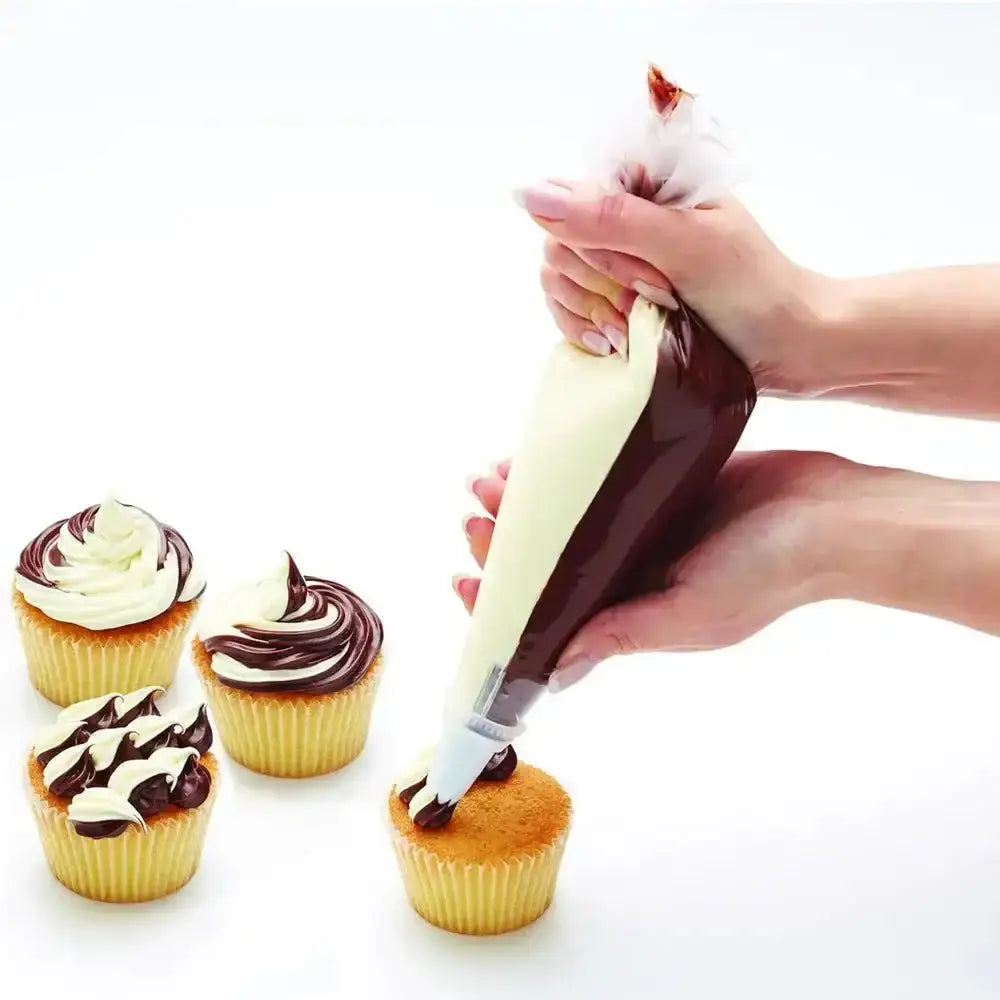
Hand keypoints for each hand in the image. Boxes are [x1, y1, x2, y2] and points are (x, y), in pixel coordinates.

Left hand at [455, 451, 849, 689]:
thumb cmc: (771, 574)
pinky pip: (595, 479)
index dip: (501, 607)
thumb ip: (624, 634)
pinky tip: (534, 453)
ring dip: (524, 503)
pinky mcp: (656, 487)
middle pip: (548, 565)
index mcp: (631, 615)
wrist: (830, 512)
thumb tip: (555, 666)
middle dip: (502, 545)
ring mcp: (642, 528)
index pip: (550, 620)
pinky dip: (561, 470)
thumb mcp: (694, 614)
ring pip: (563, 519)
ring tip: (487, 478)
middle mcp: (629, 574)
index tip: (465, 582)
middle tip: (473, 516)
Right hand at [514, 181, 835, 395]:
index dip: (594, 247)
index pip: (571, 205)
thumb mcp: (685, 245)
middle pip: (559, 247)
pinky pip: (568, 315)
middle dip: (598, 285)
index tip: (644, 277)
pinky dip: (584, 333)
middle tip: (651, 304)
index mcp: (644, 190)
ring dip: (590, 314)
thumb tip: (527, 193)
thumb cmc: (752, 288)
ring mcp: (618, 267)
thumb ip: (609, 217)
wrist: (790, 348)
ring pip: (557, 284)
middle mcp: (624, 223)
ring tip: (632, 334)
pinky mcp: (616, 308)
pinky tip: (615, 347)